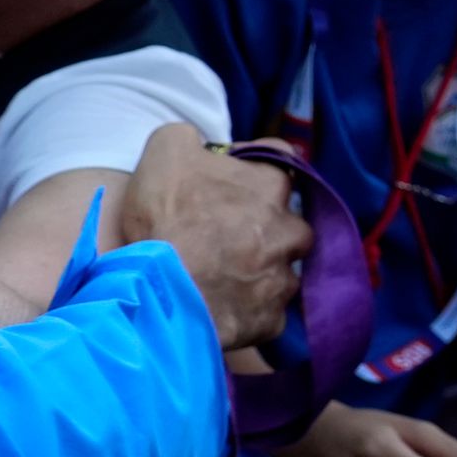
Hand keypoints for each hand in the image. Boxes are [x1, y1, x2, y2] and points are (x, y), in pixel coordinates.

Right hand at [116, 126, 309, 351]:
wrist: (166, 292)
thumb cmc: (168, 217)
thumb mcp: (166, 151)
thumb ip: (187, 136)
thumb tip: (198, 141)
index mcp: (271, 185)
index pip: (280, 158)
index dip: (253, 167)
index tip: (227, 181)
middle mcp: (291, 229)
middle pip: (286, 221)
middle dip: (264, 227)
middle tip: (224, 237)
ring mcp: (284, 278)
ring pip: (280, 270)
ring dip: (259, 271)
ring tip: (220, 278)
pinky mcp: (272, 320)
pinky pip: (266, 312)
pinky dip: (248, 309)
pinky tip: (219, 307)